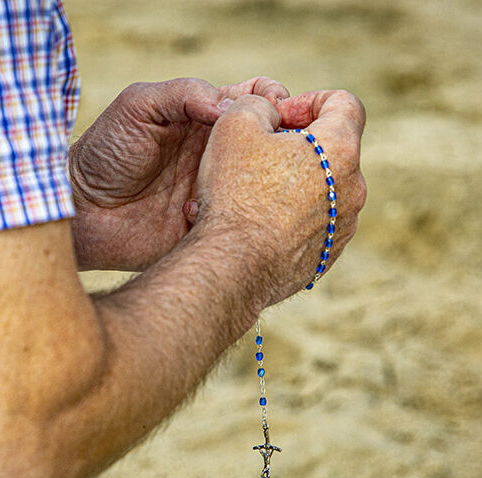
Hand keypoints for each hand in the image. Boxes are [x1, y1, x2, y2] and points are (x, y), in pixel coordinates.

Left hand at [68, 77, 289, 269]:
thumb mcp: (139, 106)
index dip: (275, 100)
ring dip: (267, 183)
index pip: (254, 102)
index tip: (280, 109)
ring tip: (259, 184)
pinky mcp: (210, 224)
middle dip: (282, 144)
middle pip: (266, 143)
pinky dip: (242, 216)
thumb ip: (184, 94)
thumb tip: (233, 105)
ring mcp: (216, 190)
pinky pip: (240, 220)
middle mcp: (217, 154)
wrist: (83, 212)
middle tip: (282, 150)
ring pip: (260, 184)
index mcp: (204, 120)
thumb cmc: (105, 153)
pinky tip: (224, 214)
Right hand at [195, 90, 366, 305]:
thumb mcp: (234, 126)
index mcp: (340, 149)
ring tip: (253, 194)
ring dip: (294, 184)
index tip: (279, 117)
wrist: (234, 267)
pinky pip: (313, 226)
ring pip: (322, 191)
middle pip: (332, 151)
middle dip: (298, 146)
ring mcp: (342, 228)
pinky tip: (259, 224)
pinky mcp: (326, 257)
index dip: (309, 100)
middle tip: (259, 155)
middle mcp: (353, 190)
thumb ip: (258, 104)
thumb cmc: (235, 194)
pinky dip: (292, 218)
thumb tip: (269, 113)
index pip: (344, 104)